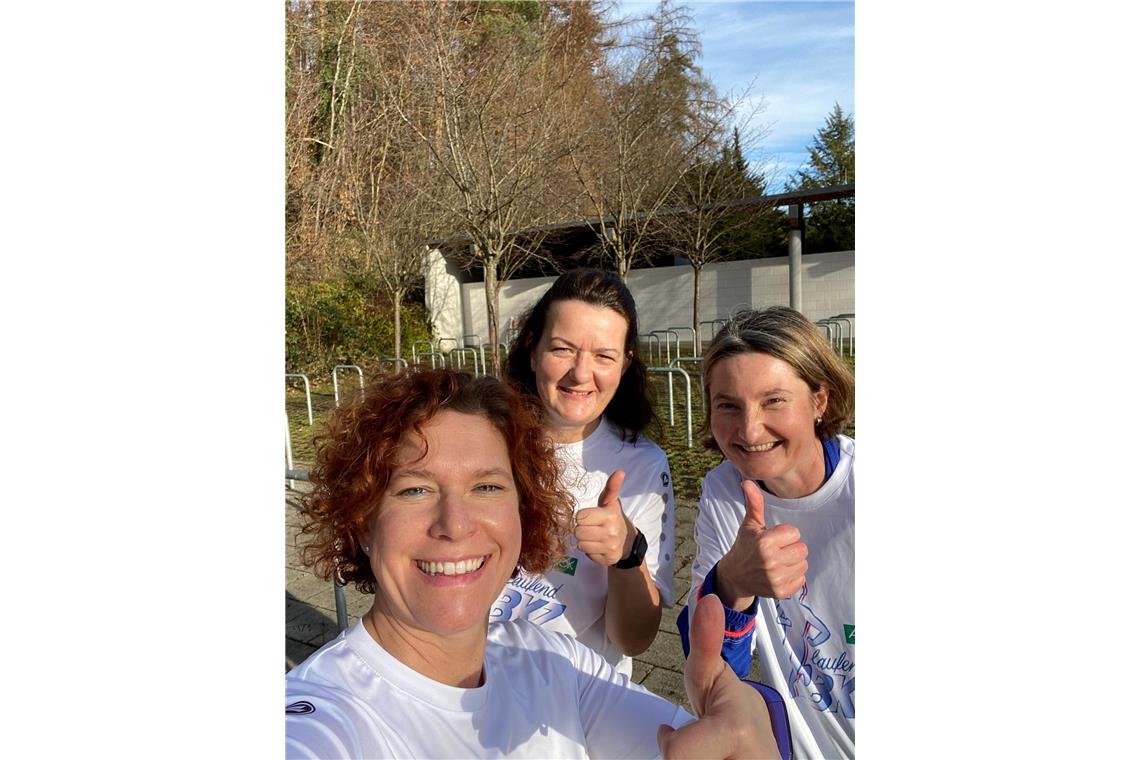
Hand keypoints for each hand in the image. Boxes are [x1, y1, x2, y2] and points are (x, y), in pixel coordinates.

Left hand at [574, 470, 631, 566]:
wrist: (628, 542)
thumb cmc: (613, 518)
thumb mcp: (611, 502)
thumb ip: (612, 487)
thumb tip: (620, 471)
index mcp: (609, 516)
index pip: (580, 517)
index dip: (582, 517)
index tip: (590, 517)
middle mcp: (610, 532)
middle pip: (578, 532)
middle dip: (582, 529)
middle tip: (591, 527)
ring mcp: (609, 547)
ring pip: (580, 544)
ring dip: (584, 541)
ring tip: (593, 537)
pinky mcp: (606, 559)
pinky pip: (587, 554)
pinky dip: (590, 550)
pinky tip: (597, 546)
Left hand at [657, 594, 779, 758]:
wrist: (760, 751)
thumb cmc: (728, 712)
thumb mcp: (711, 675)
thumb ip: (705, 643)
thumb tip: (708, 599)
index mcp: (737, 732)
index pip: (676, 755)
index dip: (671, 744)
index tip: (670, 733)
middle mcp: (750, 759)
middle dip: (685, 755)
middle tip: (703, 748)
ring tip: (710, 754)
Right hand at [719, 480, 807, 605]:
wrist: (735, 576)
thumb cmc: (745, 546)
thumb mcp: (749, 524)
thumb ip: (754, 503)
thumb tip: (747, 482)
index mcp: (764, 543)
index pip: (795, 533)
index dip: (784, 534)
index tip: (772, 538)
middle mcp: (771, 562)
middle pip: (802, 549)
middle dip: (791, 548)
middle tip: (777, 550)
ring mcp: (776, 579)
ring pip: (803, 564)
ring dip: (793, 562)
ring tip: (778, 561)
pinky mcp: (780, 592)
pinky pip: (801, 580)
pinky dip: (793, 576)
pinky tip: (780, 573)